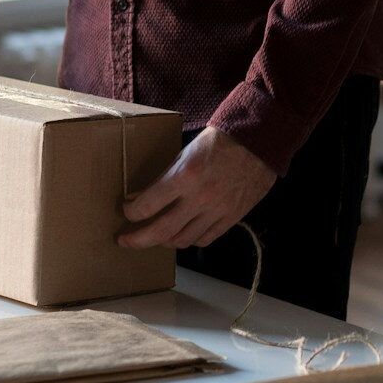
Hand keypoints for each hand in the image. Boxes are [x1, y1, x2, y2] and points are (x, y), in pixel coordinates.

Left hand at [118, 126, 276, 249]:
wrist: (257, 141)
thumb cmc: (218, 141)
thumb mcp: (185, 153)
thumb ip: (163, 178)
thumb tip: (139, 196)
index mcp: (185, 175)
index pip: (148, 204)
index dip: (132, 212)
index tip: (126, 212)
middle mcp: (200, 197)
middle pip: (161, 231)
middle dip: (138, 239)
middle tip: (125, 240)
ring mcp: (217, 210)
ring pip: (183, 240)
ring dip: (164, 241)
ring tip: (155, 236)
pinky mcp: (232, 218)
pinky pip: (205, 239)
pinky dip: (189, 240)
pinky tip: (182, 234)